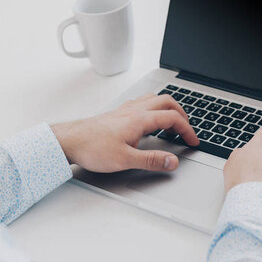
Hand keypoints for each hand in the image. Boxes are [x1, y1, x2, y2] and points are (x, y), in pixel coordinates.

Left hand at [51, 94, 198, 172]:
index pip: (173, 118)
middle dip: (181, 114)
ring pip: (154, 99)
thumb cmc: (92, 148)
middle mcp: (134, 110)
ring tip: (172, 121)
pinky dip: (153, 108)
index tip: (193, 141)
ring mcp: (125, 110)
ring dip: (168, 108)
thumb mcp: (125, 160)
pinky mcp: (117, 113)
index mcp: (140, 119)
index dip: (187, 130)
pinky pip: (141, 103)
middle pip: (167, 101)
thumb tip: (173, 162)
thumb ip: (152, 160)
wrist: (68, 141)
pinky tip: (148, 120)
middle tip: (186, 129)